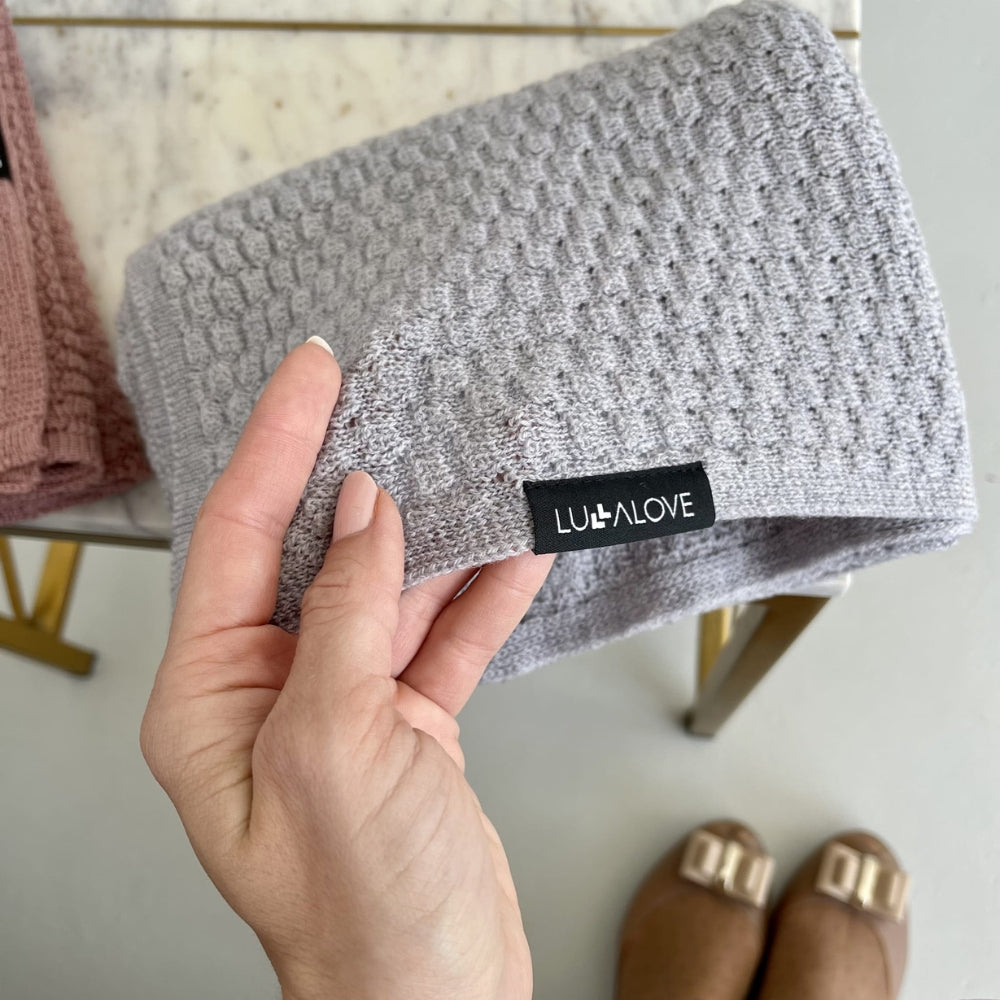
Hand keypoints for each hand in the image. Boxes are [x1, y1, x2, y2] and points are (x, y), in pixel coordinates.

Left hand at [140, 338, 555, 999]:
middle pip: (307, 550)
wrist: (441, 998)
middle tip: (380, 395)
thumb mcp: (335, 749)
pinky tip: (515, 552)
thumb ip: (342, 620)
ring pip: (386, 588)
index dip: (274, 445)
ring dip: (435, 534)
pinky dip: (479, 594)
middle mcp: (270, 692)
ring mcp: (343, 704)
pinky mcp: (406, 722)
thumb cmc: (364, 917)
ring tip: (469, 466)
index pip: (232, 537)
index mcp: (212, 700)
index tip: (311, 375)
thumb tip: (359, 515)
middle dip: (349, 473)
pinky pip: (441, 636)